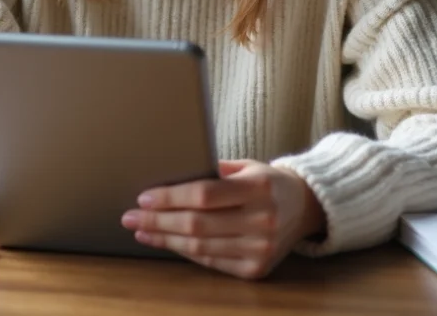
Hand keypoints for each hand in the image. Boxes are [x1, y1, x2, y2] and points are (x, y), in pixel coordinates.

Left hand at [121, 159, 325, 279]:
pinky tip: (168, 243)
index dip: (171, 198)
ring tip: (142, 231)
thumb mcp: (247, 167)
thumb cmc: (267, 183)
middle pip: (197, 224)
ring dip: (165, 239)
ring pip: (200, 246)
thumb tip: (168, 177)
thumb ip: (213, 171)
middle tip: (130, 217)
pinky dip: (185, 252)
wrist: (306, 207)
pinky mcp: (257, 268)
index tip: (144, 197)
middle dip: (158, 221)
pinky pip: (211, 261)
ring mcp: (260, 248)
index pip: (205, 195)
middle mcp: (262, 220)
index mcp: (259, 188)